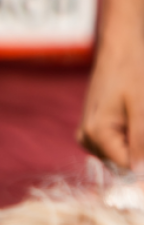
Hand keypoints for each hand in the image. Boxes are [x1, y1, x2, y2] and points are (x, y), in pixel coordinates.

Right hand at [81, 39, 143, 170]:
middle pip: (123, 162)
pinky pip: (116, 146)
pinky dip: (131, 138)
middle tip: (143, 118)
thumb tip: (139, 171)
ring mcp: (88, 136)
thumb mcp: (141, 106)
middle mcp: (87, 139)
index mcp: (95, 134)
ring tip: (140, 116)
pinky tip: (134, 118)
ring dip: (138, 143)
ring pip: (121, 155)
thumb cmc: (131, 73)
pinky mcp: (93, 132)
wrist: (119, 52)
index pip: (126, 166)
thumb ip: (140, 140)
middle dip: (141, 150)